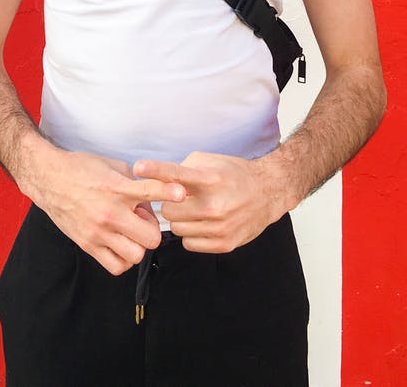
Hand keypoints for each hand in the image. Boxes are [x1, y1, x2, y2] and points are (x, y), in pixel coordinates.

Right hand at [21, 141, 185, 274]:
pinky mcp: (88, 245)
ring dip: (137, 245)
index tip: (181, 193)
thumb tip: (152, 202)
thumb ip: (136, 183)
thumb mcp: (114, 166)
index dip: (169, 192)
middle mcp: (110, 212)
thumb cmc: (82, 168)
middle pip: (151, 238)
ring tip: (129, 233)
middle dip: (151, 230)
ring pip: (135, 256)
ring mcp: (98, 232)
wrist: (50, 179)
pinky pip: (116, 266)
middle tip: (141, 221)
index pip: (150, 191)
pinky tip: (119, 244)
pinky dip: (123, 259)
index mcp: (117, 188)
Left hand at [133, 150, 286, 253]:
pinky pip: (189, 244)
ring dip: (180, 221)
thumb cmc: (233, 174)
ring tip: (193, 211)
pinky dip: (191, 235)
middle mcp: (214, 203)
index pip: (176, 174)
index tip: (138, 167)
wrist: (267, 192)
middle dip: (169, 205)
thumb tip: (159, 180)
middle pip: (169, 211)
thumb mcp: (209, 162)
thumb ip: (183, 169)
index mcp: (209, 179)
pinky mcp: (224, 244)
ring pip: (177, 229)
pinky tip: (202, 224)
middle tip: (179, 200)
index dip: (155, 170)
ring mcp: (219, 226)